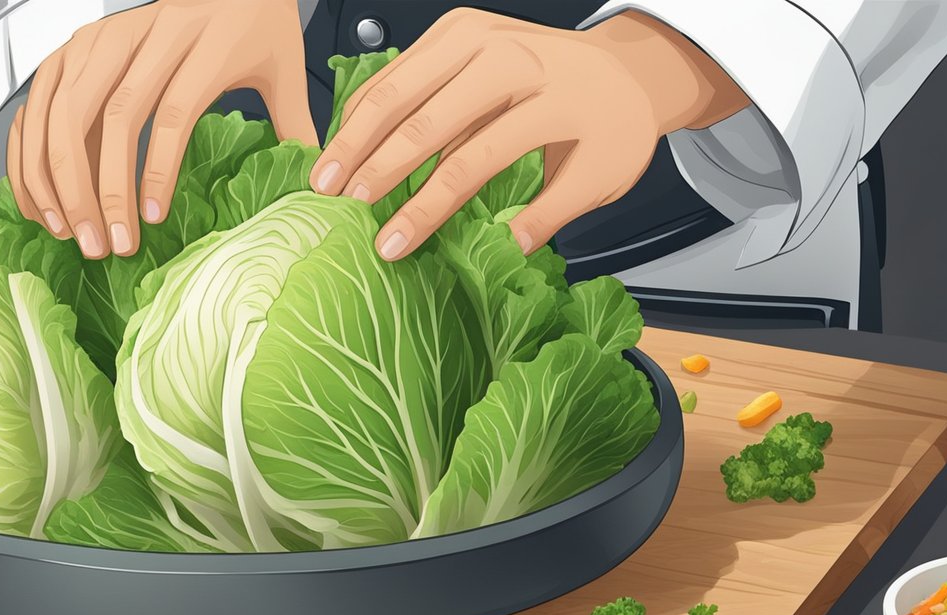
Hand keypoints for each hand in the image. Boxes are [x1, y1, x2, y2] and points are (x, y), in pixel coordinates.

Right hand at [9, 0, 316, 257]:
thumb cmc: (254, 22)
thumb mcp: (286, 69)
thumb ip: (297, 125)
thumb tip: (318, 182)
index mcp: (203, 42)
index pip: (173, 112)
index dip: (157, 170)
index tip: (151, 220)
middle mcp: (146, 35)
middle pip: (112, 117)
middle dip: (101, 188)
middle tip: (104, 244)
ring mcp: (101, 39)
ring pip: (65, 112)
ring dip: (59, 179)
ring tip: (69, 231)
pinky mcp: (73, 48)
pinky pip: (39, 105)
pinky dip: (31, 155)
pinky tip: (41, 200)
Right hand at [310, 9, 749, 259]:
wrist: (621, 70)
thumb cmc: (609, 124)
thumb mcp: (600, 177)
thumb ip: (549, 216)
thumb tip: (503, 252)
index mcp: (549, 96)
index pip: (470, 163)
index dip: (425, 210)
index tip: (392, 244)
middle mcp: (508, 56)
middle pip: (423, 119)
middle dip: (375, 169)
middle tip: (341, 207)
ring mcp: (477, 35)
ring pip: (398, 86)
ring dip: (354, 134)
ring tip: (324, 177)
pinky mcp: (454, 29)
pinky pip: (396, 68)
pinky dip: (364, 105)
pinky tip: (343, 141)